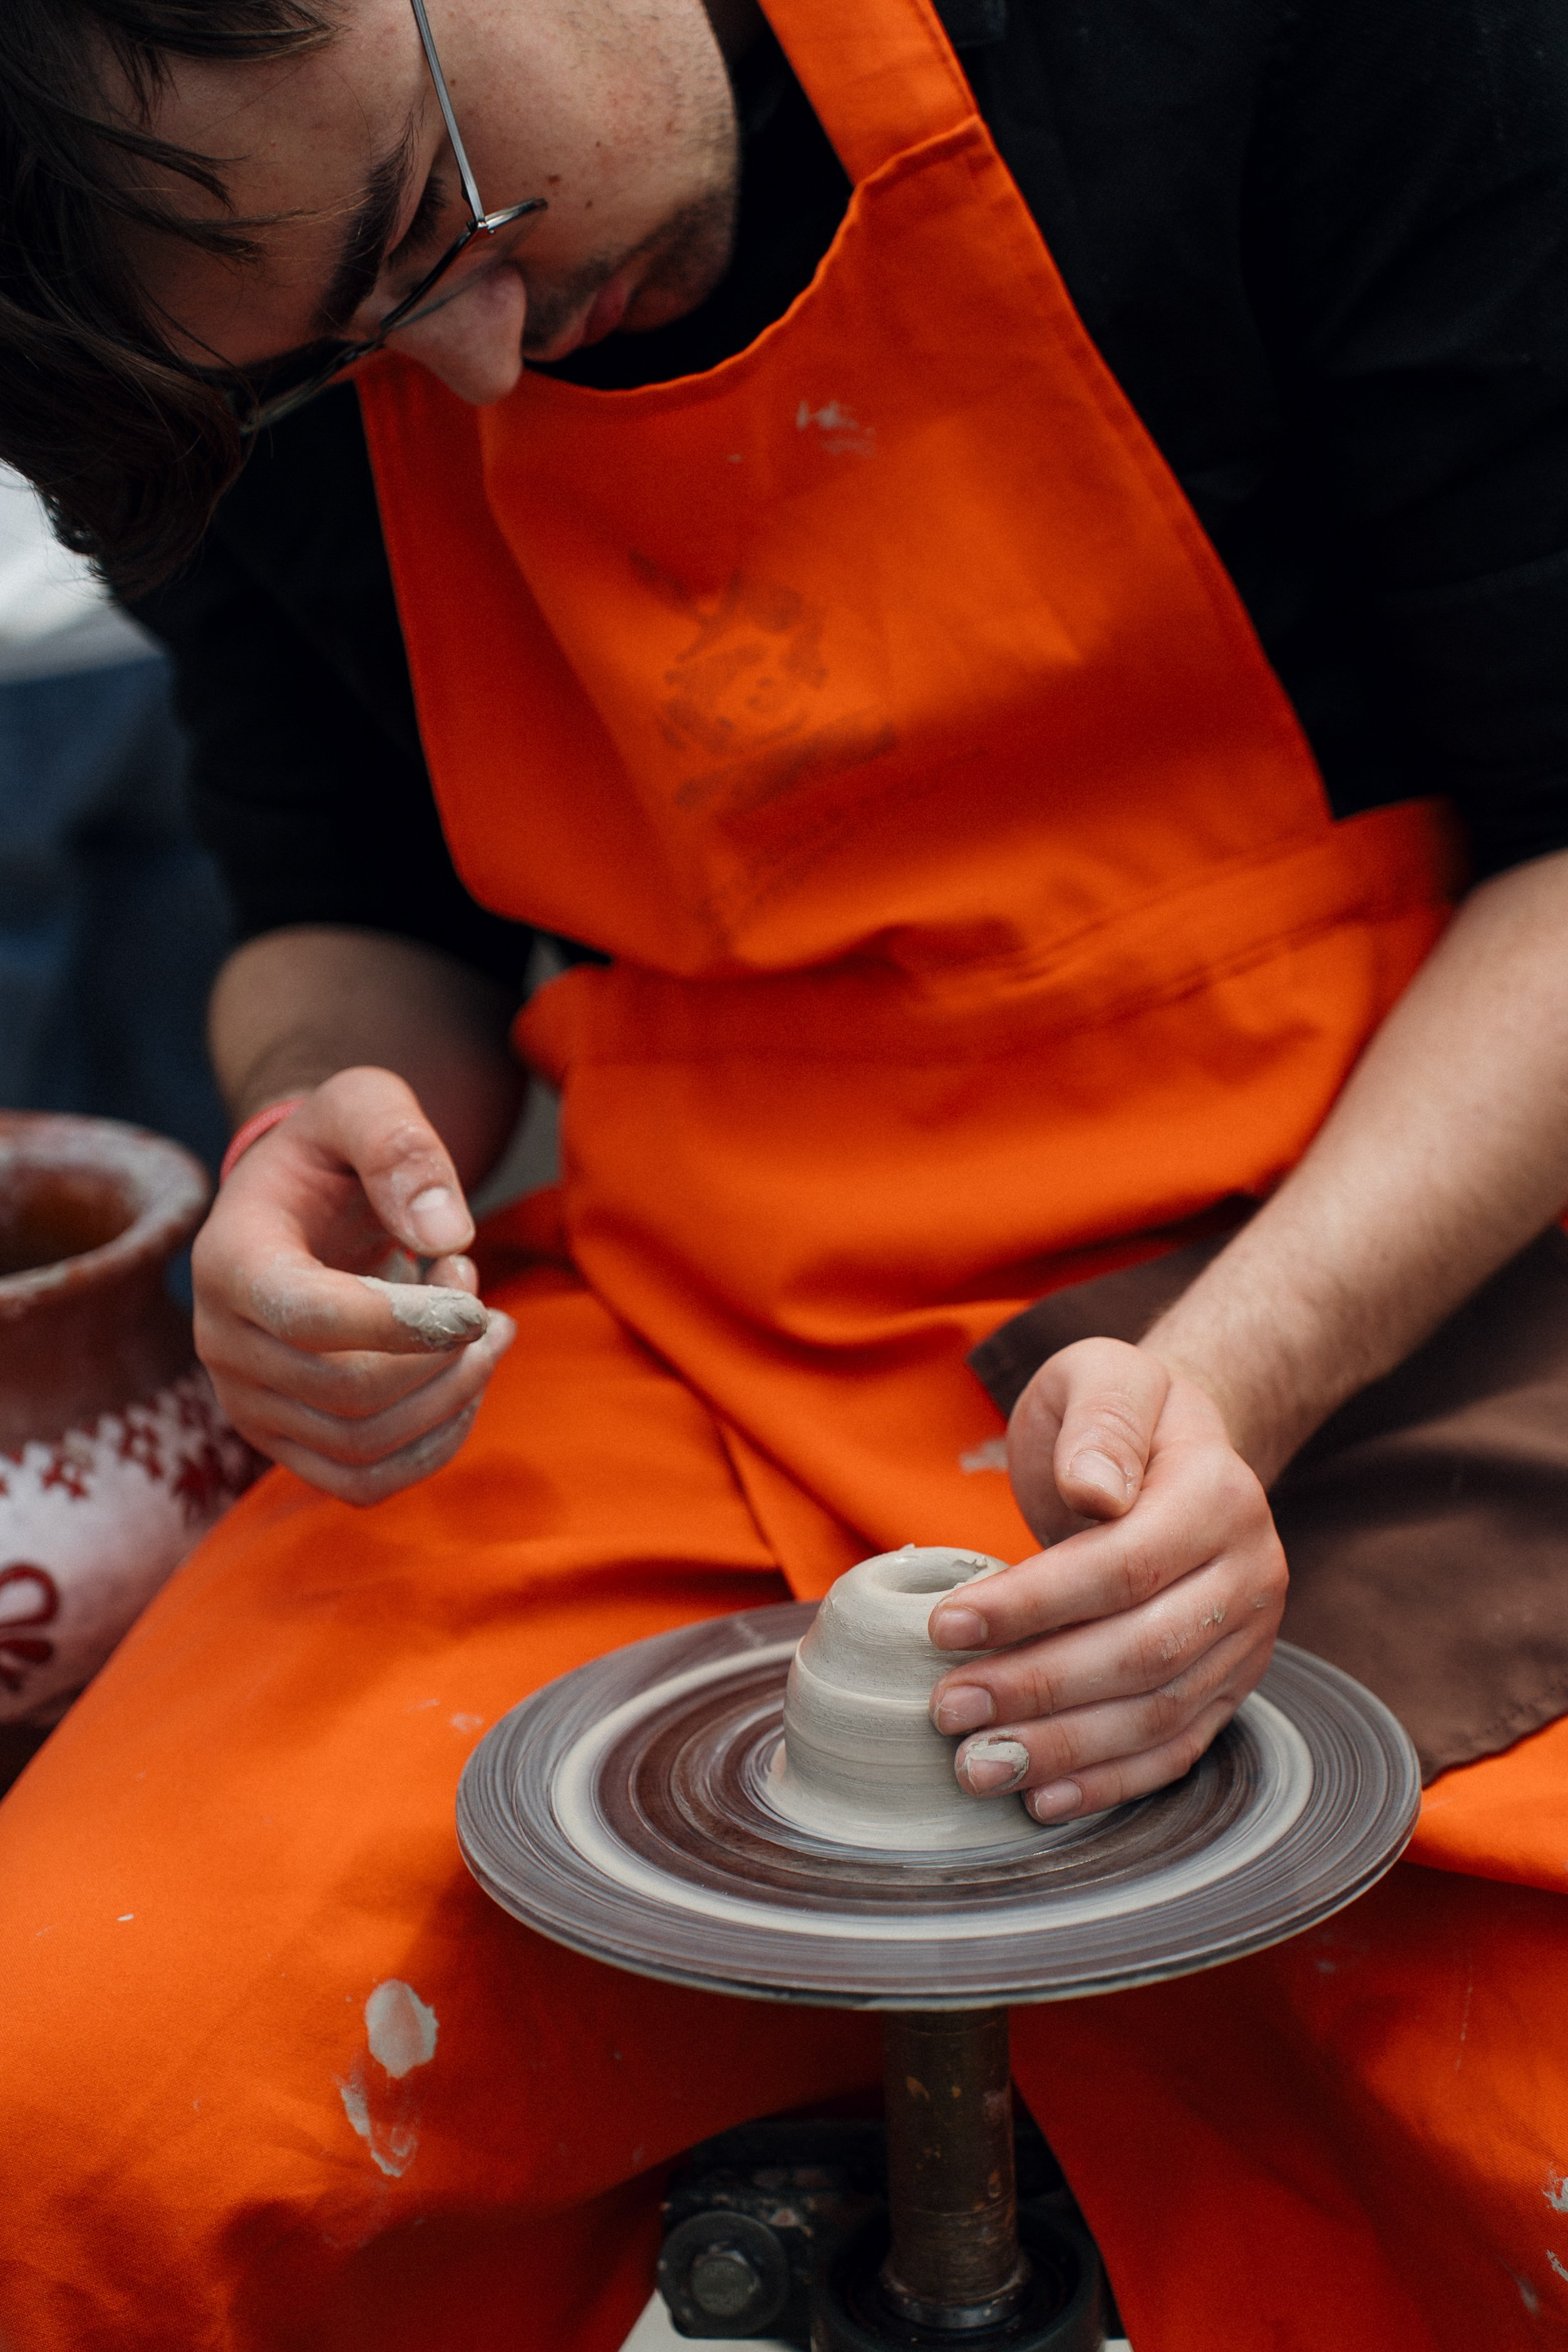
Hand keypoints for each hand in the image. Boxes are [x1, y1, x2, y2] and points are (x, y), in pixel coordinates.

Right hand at [192, 1067, 515, 1503]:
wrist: (302, 1202)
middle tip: (477, 1291)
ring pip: (363, 1445)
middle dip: (444, 1353)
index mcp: (230, 1258)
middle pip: (348, 1392)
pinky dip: (433, 1447)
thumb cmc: (335, 1151)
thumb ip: (401, 1146)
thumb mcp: (365, 1105)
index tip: (478, 1302)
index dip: (405, 1323)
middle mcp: (220, 1341)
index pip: (310, 1318)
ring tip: (480, 1328)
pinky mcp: (284, 1441)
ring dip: (451, 1394)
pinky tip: (466, 1386)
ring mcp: (247, 1402)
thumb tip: (447, 1233)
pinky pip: (362, 1484)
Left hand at [929, 1338, 1285, 1820]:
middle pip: (1142, 1652)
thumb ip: (1099, 1424)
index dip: (1034, 1604)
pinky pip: (1178, 1749)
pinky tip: (1042, 1799)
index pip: (1124, 1565)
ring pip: (1158, 1713)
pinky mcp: (1231, 1686)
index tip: (944, 1626)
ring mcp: (1248, 1639)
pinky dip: (1111, 1782)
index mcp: (1221, 1496)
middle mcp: (1250, 1574)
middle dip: (1037, 1689)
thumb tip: (1094, 1490)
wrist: (1179, 1448)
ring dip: (1064, 1750)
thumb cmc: (1119, 1413)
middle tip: (946, 1711)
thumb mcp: (1102, 1376)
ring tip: (976, 1765)